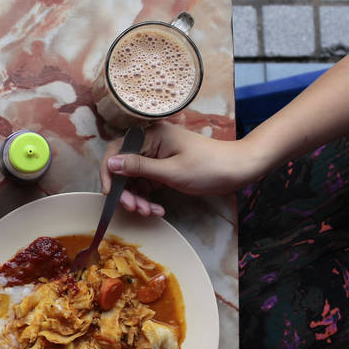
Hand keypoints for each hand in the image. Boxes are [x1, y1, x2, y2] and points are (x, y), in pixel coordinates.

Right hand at [100, 123, 263, 215]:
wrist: (239, 169)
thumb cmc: (209, 166)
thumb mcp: (171, 171)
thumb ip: (138, 168)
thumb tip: (111, 163)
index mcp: (151, 135)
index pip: (116, 150)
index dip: (109, 173)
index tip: (111, 193)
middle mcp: (150, 143)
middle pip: (123, 168)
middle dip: (126, 191)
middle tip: (134, 209)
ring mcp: (156, 156)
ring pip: (133, 179)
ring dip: (137, 198)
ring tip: (149, 212)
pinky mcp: (163, 168)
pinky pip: (146, 184)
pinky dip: (148, 198)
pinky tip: (157, 209)